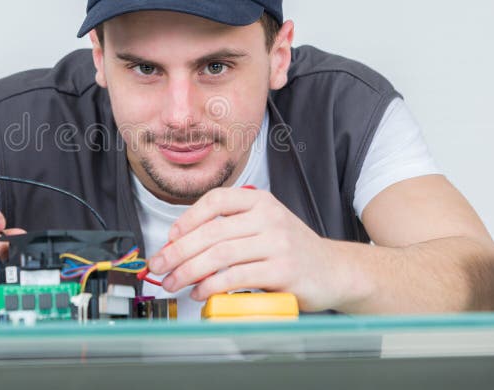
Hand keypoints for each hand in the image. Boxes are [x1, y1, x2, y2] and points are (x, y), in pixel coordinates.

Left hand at [147, 187, 342, 311]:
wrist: (335, 271)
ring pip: (219, 255)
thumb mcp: (264, 226)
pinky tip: (199, 292)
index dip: (187, 219)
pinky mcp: (282, 271)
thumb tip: (181, 243)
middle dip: (178, 251)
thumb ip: (230, 228)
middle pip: (211, 232)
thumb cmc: (291, 250)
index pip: (215, 201)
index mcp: (260, 202)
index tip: (170, 238)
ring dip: (188, 271)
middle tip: (159, 266)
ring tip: (173, 282)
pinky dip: (211, 286)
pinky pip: (236, 277)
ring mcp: (277, 244)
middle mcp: (269, 218)